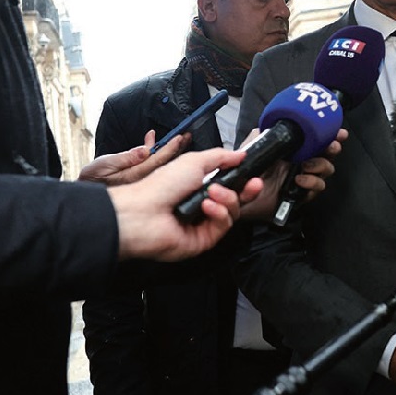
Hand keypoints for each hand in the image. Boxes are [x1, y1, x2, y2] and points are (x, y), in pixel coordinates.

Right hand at [79, 130, 189, 184]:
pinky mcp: (138, 178)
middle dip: (176, 148)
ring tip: (178, 138)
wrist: (85, 191)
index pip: (159, 159)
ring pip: (159, 162)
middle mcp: (142, 178)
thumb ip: (125, 158)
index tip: (180, 137)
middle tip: (187, 136)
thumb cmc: (93, 178)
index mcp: (136, 174)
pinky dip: (153, 151)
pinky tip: (151, 142)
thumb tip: (145, 151)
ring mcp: (141, 180)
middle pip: (164, 162)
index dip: (171, 148)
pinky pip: (150, 163)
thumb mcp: (105, 164)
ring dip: (168, 149)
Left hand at [108, 147, 262, 260]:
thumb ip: (221, 157)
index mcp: (198, 186)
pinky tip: (207, 206)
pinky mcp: (204, 240)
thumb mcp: (194, 161)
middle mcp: (202, 205)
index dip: (243, 180)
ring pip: (232, 212)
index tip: (253, 174)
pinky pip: (223, 226)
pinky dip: (219, 214)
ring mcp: (203, 224)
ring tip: (212, 193)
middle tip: (253, 184)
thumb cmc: (160, 186)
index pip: (229, 184)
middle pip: (235, 201)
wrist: (142, 212)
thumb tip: (240, 154)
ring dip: (227, 199)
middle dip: (246, 191)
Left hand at [238, 128, 345, 221]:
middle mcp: (302, 162)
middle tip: (331, 146)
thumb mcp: (251, 147)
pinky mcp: (302, 195)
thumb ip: (262, 134)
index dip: (330, 135)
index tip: (338, 132)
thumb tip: (273, 123)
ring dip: (321, 165)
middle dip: (333, 148)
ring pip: (326, 170)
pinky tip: (300, 179)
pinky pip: (317, 188)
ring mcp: (304, 178)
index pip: (317, 140)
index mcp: (293, 150)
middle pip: (328, 154)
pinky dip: (312, 182)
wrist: (241, 196)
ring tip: (306, 165)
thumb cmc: (246, 171)